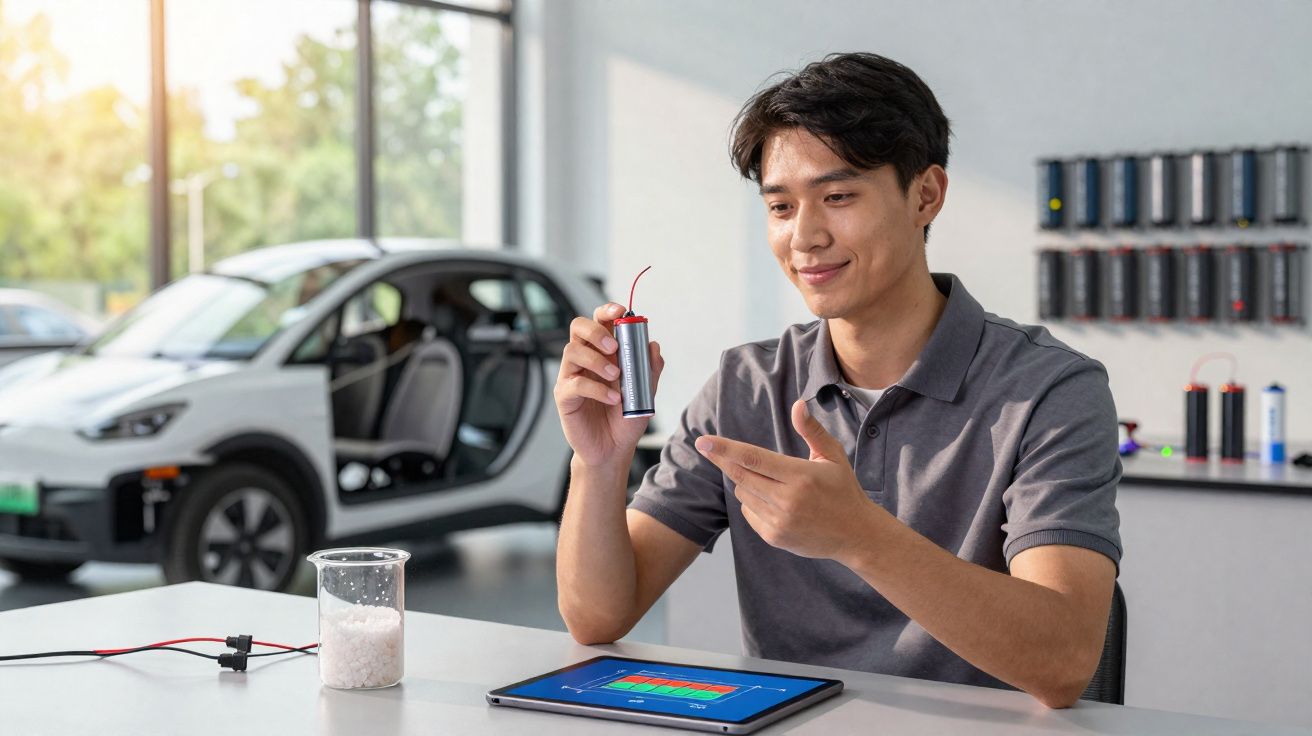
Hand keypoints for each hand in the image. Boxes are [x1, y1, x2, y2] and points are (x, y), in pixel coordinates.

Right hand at [555, 302, 664, 468]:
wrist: (613, 450)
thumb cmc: (625, 420)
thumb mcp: (645, 393)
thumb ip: (649, 369)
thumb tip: (653, 345)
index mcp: (603, 352)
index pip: (599, 321)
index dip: (607, 311)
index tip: (620, 312)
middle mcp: (584, 360)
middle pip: (578, 327)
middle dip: (595, 330)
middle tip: (614, 347)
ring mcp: (571, 376)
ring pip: (572, 351)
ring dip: (597, 360)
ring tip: (616, 377)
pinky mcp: (564, 396)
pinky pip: (575, 383)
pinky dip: (597, 388)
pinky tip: (613, 399)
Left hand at [694, 399, 874, 559]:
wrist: (856, 534)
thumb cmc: (843, 489)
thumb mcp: (833, 456)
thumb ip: (812, 431)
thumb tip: (797, 405)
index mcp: (801, 476)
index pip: (753, 459)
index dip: (725, 449)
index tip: (703, 441)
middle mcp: (788, 500)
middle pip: (740, 476)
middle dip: (722, 460)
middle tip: (707, 447)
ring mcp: (779, 521)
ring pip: (743, 493)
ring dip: (745, 481)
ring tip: (768, 480)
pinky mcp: (774, 537)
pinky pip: (748, 512)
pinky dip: (752, 501)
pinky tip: (773, 500)